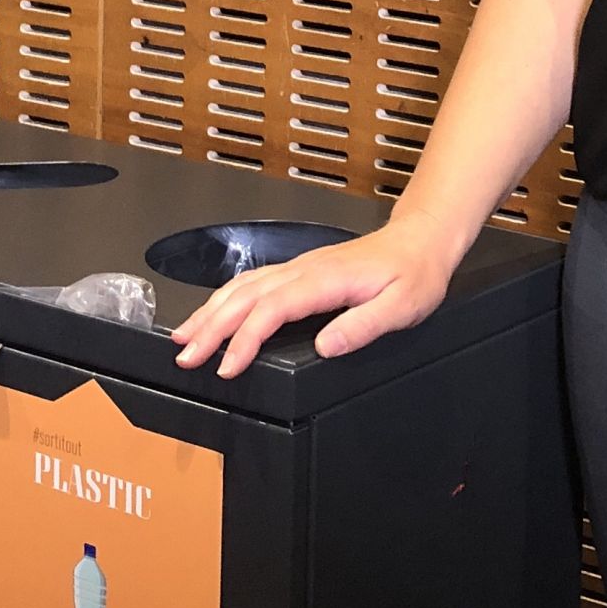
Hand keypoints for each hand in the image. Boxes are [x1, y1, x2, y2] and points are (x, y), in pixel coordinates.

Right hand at [169, 219, 456, 379]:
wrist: (421, 241)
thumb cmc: (414, 273)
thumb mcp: (403, 306)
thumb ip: (363, 326)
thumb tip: (325, 346)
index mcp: (326, 279)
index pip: (272, 309)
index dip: (245, 339)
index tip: (227, 366)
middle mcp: (305, 269)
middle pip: (245, 296)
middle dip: (210, 326)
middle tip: (185, 356)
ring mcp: (299, 267)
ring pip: (243, 286)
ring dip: (210, 311)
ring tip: (184, 337)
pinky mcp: (300, 270)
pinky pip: (253, 281)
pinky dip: (226, 298)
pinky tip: (214, 311)